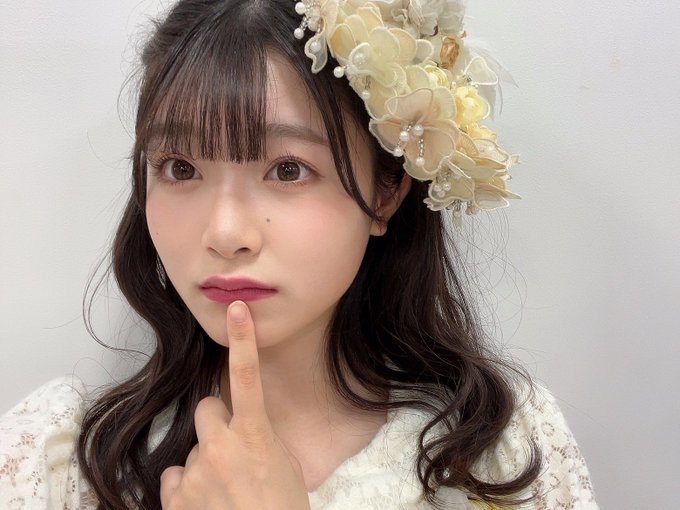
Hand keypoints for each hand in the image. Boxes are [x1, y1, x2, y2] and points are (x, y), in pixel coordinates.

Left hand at [160, 301, 310, 509]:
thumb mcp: (284, 467)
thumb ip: (260, 440)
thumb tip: (242, 433)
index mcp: (255, 436)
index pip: (246, 377)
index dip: (242, 339)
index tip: (236, 308)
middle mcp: (220, 448)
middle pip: (207, 410)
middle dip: (217, 425)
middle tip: (232, 452)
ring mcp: (195, 474)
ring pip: (192, 451)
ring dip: (204, 464)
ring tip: (224, 493)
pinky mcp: (176, 499)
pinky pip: (174, 478)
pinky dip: (187, 488)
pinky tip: (206, 505)